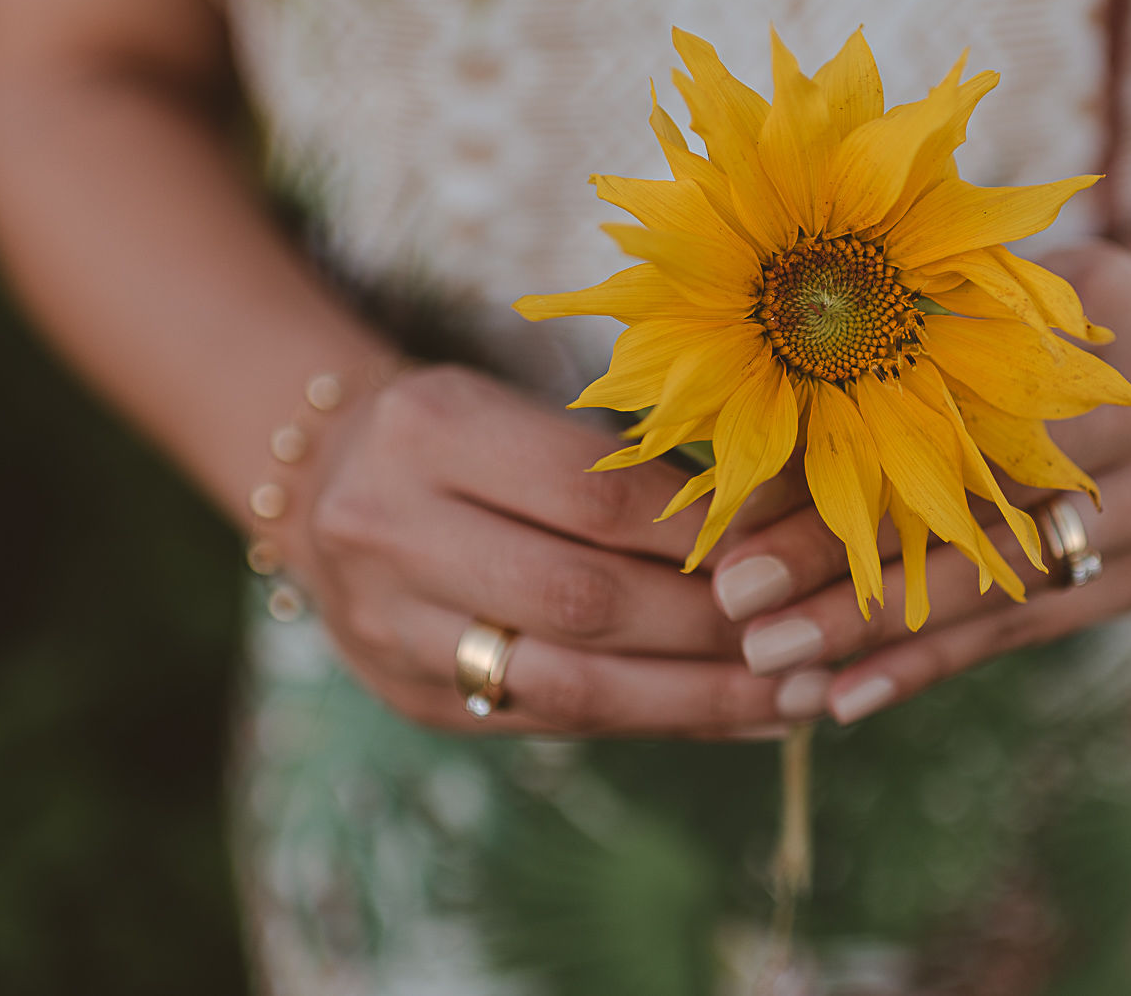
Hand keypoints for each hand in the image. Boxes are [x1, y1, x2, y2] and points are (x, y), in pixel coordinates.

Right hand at [279, 364, 790, 738]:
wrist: (323, 481)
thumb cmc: (464, 432)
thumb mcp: (523, 407)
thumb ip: (627, 465)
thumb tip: (777, 526)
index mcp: (430, 429)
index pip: (592, 492)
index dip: (701, 527)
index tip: (789, 542)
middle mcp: (392, 529)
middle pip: (582, 599)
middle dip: (710, 625)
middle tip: (807, 633)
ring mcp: (393, 627)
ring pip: (568, 685)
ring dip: (696, 699)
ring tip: (794, 696)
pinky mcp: (412, 697)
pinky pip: (553, 722)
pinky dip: (654, 721)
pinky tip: (733, 717)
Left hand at [708, 240, 1130, 724]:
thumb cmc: (1035, 312)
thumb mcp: (978, 301)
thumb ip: (887, 358)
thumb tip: (744, 440)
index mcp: (1122, 351)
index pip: (962, 435)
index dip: (852, 482)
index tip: (737, 539)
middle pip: (982, 522)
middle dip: (853, 577)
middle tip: (743, 618)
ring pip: (997, 593)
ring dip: (878, 635)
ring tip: (776, 665)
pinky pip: (1020, 631)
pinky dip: (927, 662)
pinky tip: (847, 694)